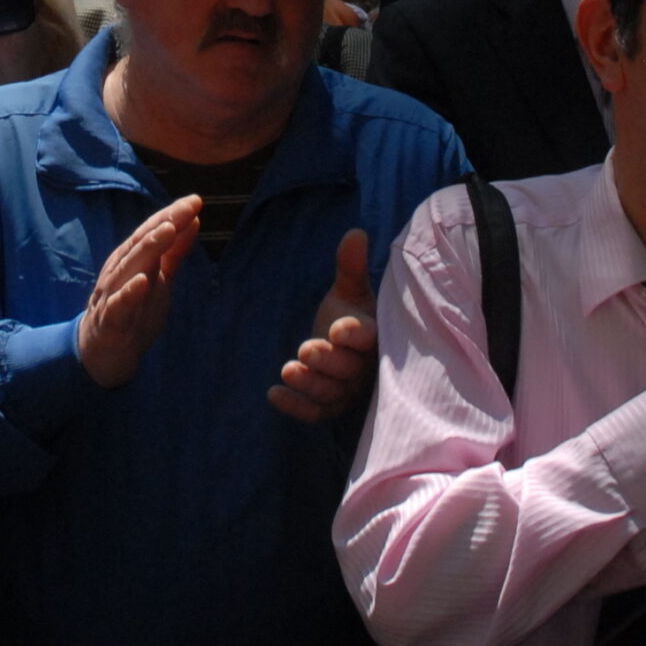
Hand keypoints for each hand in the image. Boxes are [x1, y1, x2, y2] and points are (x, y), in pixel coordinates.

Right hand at [77, 196, 201, 387]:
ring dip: (148, 249)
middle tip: (184, 209)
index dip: (172, 214)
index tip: (195, 200)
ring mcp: (112, 294)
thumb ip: (175, 251)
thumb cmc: (134, 308)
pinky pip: (118, 305)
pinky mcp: (110, 320)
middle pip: (142, 243)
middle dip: (163, 224)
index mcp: (133, 258)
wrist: (103, 350)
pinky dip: (129, 293)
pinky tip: (142, 281)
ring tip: (168, 232)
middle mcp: (120, 270)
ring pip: (129, 267)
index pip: (152, 230)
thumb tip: (194, 219)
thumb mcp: (159, 276)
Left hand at [268, 228, 377, 423]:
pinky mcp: (327, 405)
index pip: (369, 338)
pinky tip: (272, 394)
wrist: (348, 348)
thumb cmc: (352, 315)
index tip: (338, 327)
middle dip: (327, 361)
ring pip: (331, 393)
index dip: (355, 334)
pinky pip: (314, 412)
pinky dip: (295, 407)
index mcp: (373, 337)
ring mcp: (345, 389)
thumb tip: (355, 233)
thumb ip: (351, 266)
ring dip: (310, 385)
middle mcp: (363, 368)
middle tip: (306, 350)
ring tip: (287, 370)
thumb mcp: (350, 290)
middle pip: (348, 370)